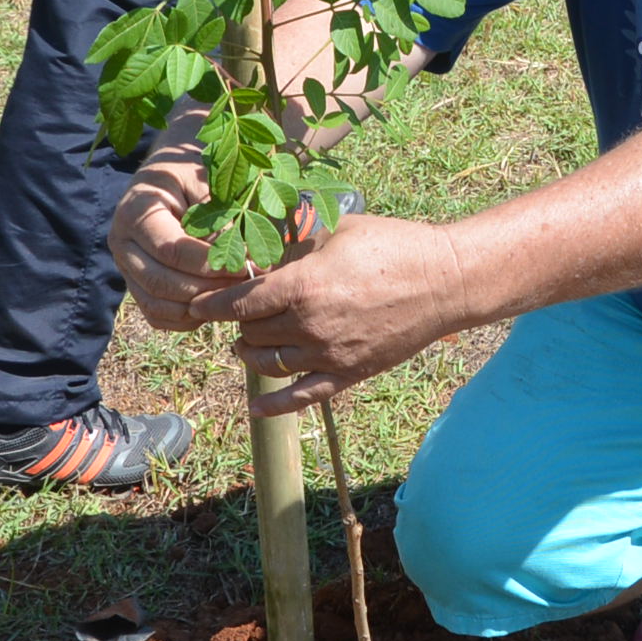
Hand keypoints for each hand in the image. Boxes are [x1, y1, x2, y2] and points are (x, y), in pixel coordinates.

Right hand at [109, 149, 236, 331]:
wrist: (170, 177)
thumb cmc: (192, 175)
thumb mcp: (206, 184)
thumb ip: (220, 220)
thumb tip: (243, 262)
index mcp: (136, 211)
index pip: (171, 250)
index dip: (210, 264)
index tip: (247, 266)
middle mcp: (121, 243)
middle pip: (161, 282)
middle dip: (207, 289)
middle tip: (245, 287)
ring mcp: (125, 268)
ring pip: (156, 304)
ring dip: (198, 308)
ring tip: (233, 297)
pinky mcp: (135, 285)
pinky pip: (156, 315)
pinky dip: (185, 320)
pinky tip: (214, 306)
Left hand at [191, 212, 472, 412]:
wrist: (444, 281)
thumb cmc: (392, 246)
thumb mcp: (337, 231)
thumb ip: (294, 243)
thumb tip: (259, 247)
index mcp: (302, 286)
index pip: (239, 302)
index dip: (212, 304)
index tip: (196, 303)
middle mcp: (309, 325)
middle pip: (250, 333)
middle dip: (237, 324)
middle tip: (233, 315)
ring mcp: (329, 354)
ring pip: (269, 364)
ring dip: (250, 354)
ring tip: (246, 344)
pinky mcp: (349, 374)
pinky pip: (302, 397)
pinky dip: (274, 406)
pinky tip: (254, 409)